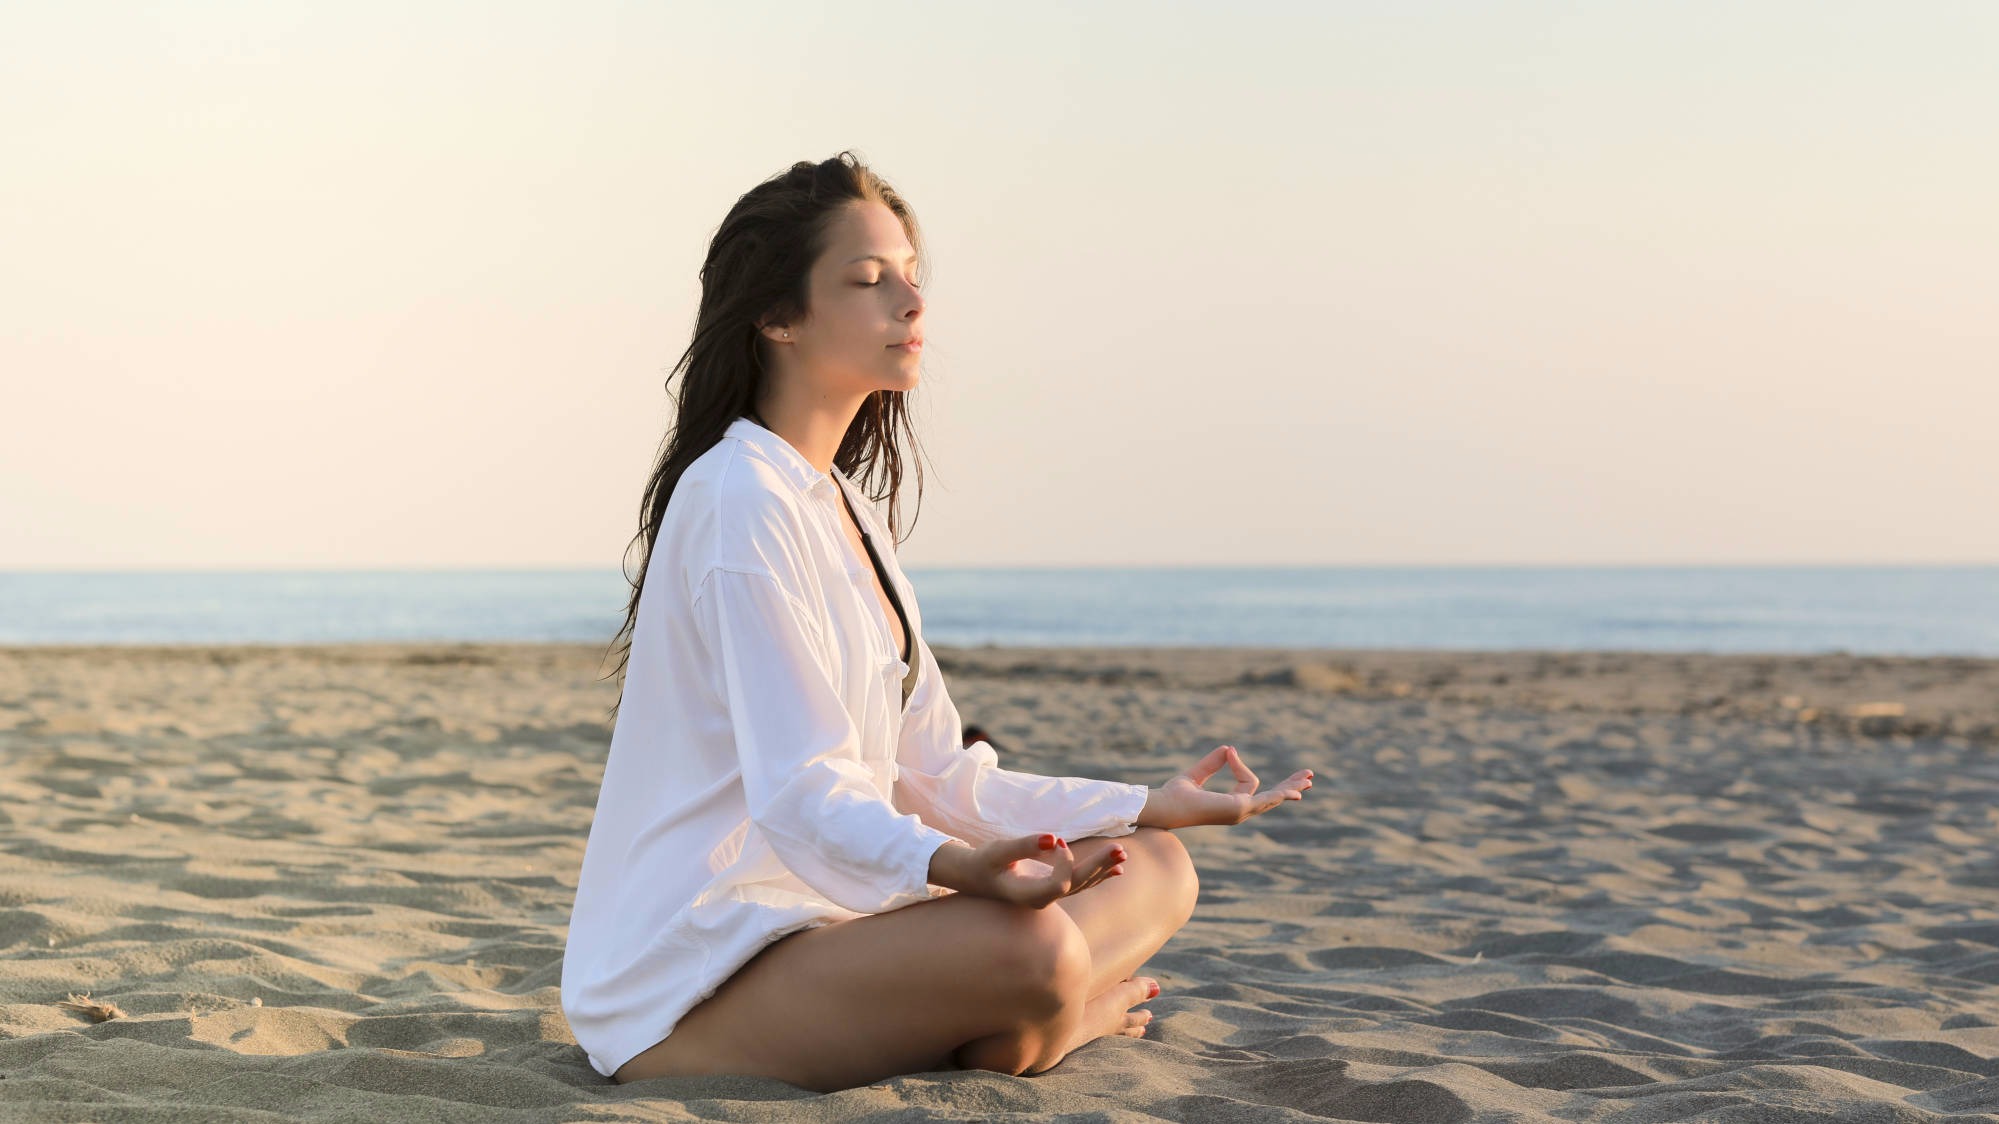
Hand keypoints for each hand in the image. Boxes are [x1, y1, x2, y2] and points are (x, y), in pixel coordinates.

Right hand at [955, 832, 1127, 908]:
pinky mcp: (1052, 889)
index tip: (1057, 841)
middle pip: (1078, 885)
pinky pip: (1080, 884)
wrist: (972, 877)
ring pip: (1082, 885)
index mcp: (1029, 896)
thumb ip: (1025, 845)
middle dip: (1099, 866)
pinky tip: (1117, 869)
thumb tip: (1053, 837)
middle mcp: (1042, 900)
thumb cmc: (983, 863)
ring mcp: (1049, 896)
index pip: (1061, 884)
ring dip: (1102, 869)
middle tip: (1120, 850)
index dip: (1066, 862)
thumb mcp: (998, 851)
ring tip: (1123, 854)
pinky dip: (1098, 874)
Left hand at [1140, 745, 1312, 828]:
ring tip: (1309, 780)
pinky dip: (1282, 793)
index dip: (1239, 764)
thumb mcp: (1196, 774)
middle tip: (1309, 777)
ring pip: (1273, 797)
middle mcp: (1238, 811)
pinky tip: (1296, 791)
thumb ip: (1212, 763)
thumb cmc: (1174, 795)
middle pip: (1271, 797)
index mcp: (1230, 805)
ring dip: (1291, 787)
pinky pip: (1265, 797)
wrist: (1166, 806)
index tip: (1228, 751)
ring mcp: (1240, 812)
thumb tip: (1227, 749)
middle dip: (1290, 786)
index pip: (1249, 783)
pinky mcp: (1239, 808)